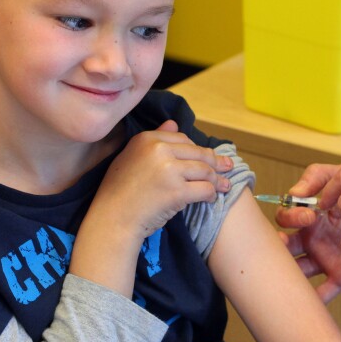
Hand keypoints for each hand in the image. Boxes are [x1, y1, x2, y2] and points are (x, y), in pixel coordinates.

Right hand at [91, 120, 233, 242]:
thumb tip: (174, 122)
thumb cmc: (120, 191)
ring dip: (217, 180)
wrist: (112, 219)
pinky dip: (211, 194)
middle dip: (216, 162)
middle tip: (228, 168)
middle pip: (198, 153)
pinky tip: (211, 198)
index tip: (207, 157)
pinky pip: (205, 189)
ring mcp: (169, 170)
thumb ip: (155, 138)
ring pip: (205, 170)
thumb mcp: (132, 157)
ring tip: (225, 185)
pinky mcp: (177, 191)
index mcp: (147, 139)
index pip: (183, 138)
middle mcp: (159, 150)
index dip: (197, 149)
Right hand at [276, 163, 340, 302]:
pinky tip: (310, 302)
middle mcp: (313, 238)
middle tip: (288, 241)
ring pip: (298, 269)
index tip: (309, 214)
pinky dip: (316, 298)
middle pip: (285, 245)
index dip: (290, 216)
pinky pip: (324, 291)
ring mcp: (325, 258)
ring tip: (290, 273)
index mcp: (310, 217)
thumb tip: (295, 191)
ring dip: (290, 272)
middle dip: (280, 244)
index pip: (286, 217)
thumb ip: (320, 176)